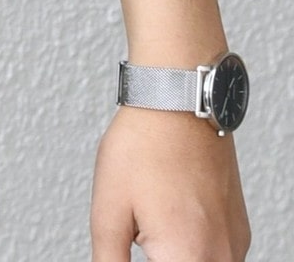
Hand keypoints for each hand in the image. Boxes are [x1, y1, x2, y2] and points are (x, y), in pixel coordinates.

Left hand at [90, 104, 250, 259]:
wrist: (178, 101)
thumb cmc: (144, 145)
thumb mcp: (108, 210)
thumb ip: (109, 260)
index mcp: (188, 258)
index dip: (138, 261)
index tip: (130, 244)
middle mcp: (221, 257)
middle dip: (158, 256)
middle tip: (141, 229)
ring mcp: (234, 243)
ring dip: (175, 256)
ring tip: (152, 218)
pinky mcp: (239, 229)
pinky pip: (216, 255)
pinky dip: (193, 246)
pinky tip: (171, 216)